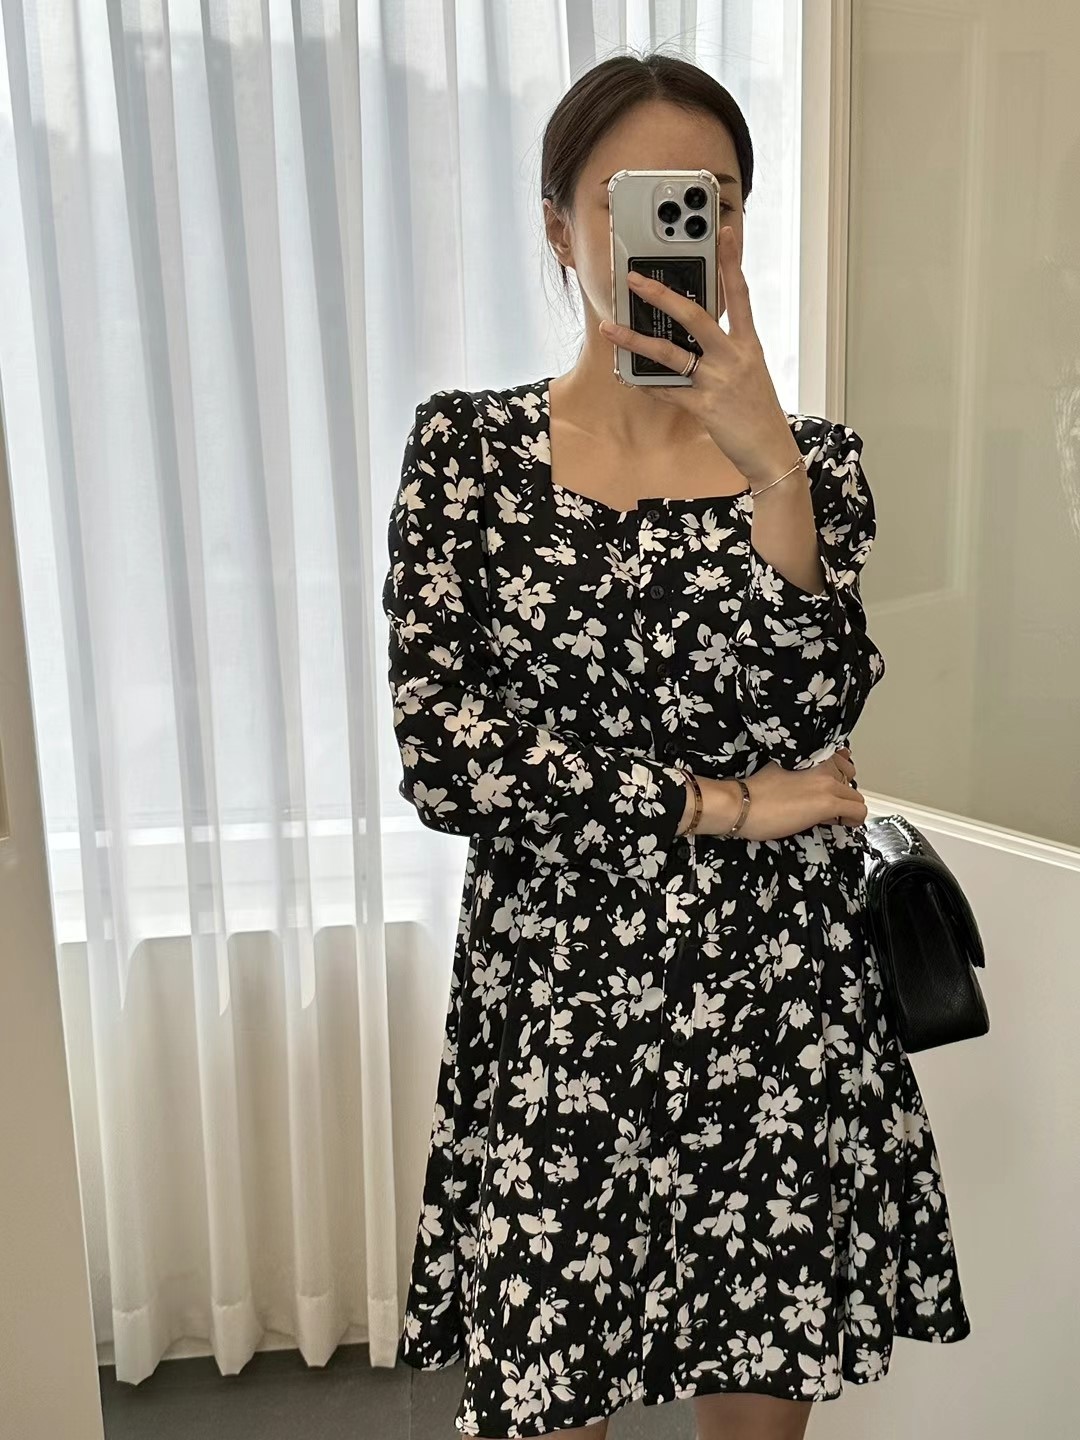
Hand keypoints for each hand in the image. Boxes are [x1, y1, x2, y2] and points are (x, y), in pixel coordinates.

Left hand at [597, 226, 796, 485]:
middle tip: (635, 280)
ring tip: (611, 329)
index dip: (731, 261)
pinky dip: (645, 383)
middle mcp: (735, 357)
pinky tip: (627, 375)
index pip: (741, 294)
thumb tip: (691, 338)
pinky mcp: (705, 407)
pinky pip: (667, 391)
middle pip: (695, 316)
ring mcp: (719, 381)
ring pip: (670, 354)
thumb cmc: (758, 412)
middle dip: (661, 295)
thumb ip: (726, 351)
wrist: (771, 451)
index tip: (722, 232)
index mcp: (749, 344)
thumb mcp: (750, 373)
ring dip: (635, 340)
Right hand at [702, 746, 866, 841]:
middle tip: (828, 806)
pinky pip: (858, 810)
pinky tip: (844, 823)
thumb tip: (809, 787)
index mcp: (810, 755)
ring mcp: (827, 784)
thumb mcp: (779, 770)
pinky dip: (854, 819)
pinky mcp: (828, 804)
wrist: (741, 804)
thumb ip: (799, 772)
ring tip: (833, 817)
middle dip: (841, 793)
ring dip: (847, 807)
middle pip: (849, 779)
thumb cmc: (753, 791)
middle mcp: (822, 765)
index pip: (840, 761)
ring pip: (855, 795)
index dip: (836, 779)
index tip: (829, 789)